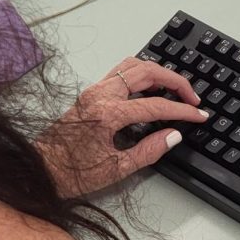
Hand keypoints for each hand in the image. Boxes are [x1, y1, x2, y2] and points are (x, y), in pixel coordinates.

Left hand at [35, 57, 208, 196]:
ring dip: (158, 73)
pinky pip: (121, 72)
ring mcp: (94, 90)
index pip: (156, 106)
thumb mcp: (116, 169)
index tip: (198, 116)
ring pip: (133, 66)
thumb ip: (149, 151)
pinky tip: (151, 88)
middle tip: (192, 98)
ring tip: (175, 89)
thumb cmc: (72, 173)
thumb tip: (173, 136)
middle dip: (176, 82)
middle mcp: (100, 95)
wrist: (40, 169)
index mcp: (108, 114)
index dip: (182, 112)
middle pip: (147, 72)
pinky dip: (141, 74)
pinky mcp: (90, 93)